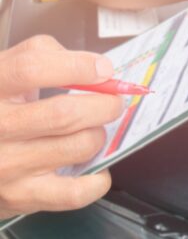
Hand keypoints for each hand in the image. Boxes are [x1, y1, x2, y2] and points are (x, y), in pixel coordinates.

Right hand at [0, 35, 122, 218]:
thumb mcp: (7, 69)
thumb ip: (46, 56)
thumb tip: (96, 68)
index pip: (32, 69)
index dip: (77, 66)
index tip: (103, 69)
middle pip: (64, 114)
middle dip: (104, 105)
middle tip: (113, 102)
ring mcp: (7, 165)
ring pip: (79, 147)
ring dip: (99, 136)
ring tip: (92, 130)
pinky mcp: (21, 196)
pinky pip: (75, 192)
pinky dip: (98, 178)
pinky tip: (95, 165)